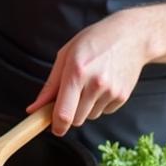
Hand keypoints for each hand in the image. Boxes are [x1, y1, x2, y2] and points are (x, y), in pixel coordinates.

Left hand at [27, 11, 150, 136]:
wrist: (131, 37)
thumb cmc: (94, 41)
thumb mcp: (66, 55)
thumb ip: (50, 86)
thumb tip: (34, 109)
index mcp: (76, 71)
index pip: (64, 113)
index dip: (56, 126)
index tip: (54, 128)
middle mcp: (95, 83)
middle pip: (76, 119)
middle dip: (70, 112)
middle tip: (72, 94)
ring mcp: (111, 91)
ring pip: (90, 117)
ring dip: (85, 107)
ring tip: (90, 83)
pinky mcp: (123, 96)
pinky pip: (104, 112)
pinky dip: (100, 103)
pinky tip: (104, 84)